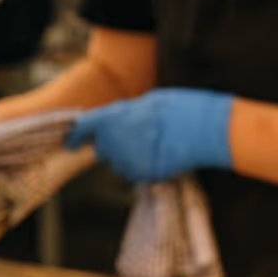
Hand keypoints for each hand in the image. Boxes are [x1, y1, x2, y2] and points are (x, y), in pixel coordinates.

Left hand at [66, 89, 234, 182]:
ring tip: (154, 144)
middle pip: (103, 149)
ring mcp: (128, 161)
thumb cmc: (180, 109)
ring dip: (129, 157)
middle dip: (112, 145)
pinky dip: (143, 167)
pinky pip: (136, 173)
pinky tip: (161, 155)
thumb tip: (116, 122)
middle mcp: (114, 141)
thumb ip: (125, 114)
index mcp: (112, 118)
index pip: (84, 127)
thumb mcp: (147, 101)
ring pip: (120, 163)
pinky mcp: (142, 175)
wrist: (206, 129)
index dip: (77, 135)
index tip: (71, 141)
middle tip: (135, 136)